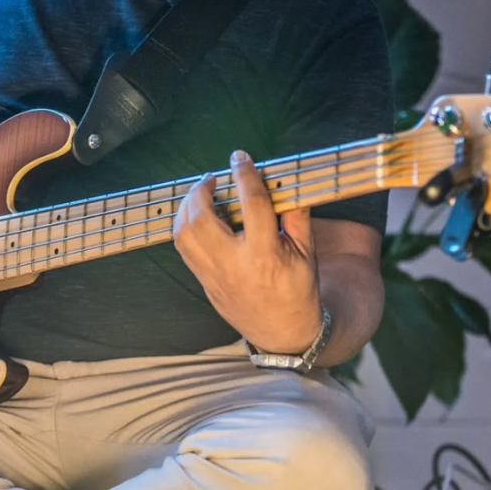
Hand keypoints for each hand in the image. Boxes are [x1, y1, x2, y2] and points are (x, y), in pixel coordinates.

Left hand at [174, 149, 322, 351]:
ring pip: (183, 234)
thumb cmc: (298, 290)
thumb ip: (296, 216)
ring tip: (202, 195)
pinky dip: (185, 227)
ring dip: (187, 207)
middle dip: (201, 190)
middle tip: (213, 178)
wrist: (283, 332)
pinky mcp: (204, 283)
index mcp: (265, 254)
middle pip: (201, 218)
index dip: (244, 175)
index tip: (240, 157)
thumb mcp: (306, 253)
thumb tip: (284, 183)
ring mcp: (214, 276)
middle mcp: (234, 264)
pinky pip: (183, 249)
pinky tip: (198, 217)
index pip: (251, 204)